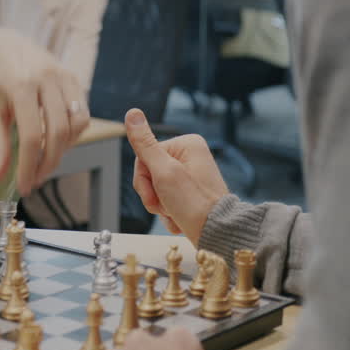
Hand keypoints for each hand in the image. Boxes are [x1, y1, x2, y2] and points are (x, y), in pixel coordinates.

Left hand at [0, 28, 89, 193]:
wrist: (4, 41)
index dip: (29, 167)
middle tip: (34, 179)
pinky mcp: (73, 77)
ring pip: (75, 125)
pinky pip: (82, 114)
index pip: (32, 137)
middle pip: (57, 134)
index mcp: (21, 85)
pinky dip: (72, 133)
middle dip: (47, 163)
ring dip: (63, 150)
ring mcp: (64, 76)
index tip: (23, 186)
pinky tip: (56, 141)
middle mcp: (47, 78)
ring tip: (45, 161)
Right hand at [126, 108, 228, 243]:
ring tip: (175, 214)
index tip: (156, 193)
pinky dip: (169, 213)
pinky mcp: (190, 193)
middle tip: (165, 205)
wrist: (217, 235)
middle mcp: (190, 157)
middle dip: (153, 195)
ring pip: (156, 189)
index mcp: (187, 144)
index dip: (143, 179)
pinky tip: (179, 219)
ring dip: (160, 207)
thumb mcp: (164, 172)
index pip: (145, 156)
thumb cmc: (194, 204)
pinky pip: (167, 200)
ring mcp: (191, 176)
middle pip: (150, 173)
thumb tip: (133, 114)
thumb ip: (145, 144)